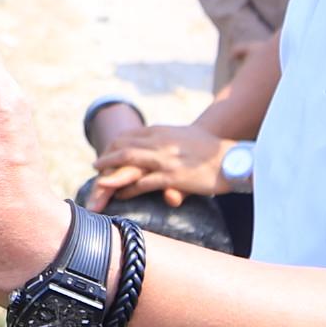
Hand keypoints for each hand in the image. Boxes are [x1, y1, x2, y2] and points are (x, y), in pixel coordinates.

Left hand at [92, 120, 230, 205]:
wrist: (231, 158)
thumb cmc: (209, 149)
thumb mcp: (183, 136)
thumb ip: (165, 139)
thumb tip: (152, 145)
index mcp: (161, 131)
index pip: (128, 136)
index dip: (113, 146)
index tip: (104, 155)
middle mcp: (160, 142)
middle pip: (123, 148)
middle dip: (106, 159)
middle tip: (94, 168)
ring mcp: (165, 160)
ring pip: (128, 162)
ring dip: (110, 173)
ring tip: (99, 182)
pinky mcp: (173, 177)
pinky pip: (144, 183)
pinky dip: (128, 189)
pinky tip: (121, 195)